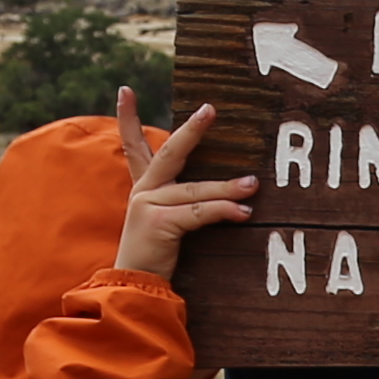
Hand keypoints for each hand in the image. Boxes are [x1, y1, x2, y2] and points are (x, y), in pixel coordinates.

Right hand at [110, 91, 254, 281]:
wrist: (134, 287)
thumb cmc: (156, 257)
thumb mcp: (167, 224)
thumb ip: (188, 205)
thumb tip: (231, 192)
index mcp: (143, 189)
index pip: (133, 146)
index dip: (127, 118)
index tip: (125, 90)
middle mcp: (143, 192)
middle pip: (169, 153)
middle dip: (191, 131)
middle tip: (209, 110)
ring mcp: (148, 205)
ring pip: (195, 190)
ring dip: (228, 188)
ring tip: (253, 184)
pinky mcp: (158, 222)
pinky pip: (199, 212)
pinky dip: (223, 211)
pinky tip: (242, 213)